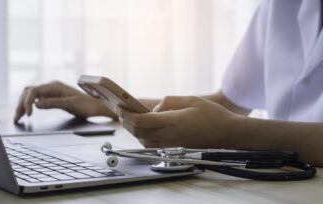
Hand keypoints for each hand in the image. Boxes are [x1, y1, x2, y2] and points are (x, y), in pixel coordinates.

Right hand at [14, 81, 114, 122]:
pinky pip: (36, 99)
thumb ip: (53, 103)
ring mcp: (51, 91)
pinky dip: (29, 106)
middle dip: (21, 104)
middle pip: (29, 92)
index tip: (28, 114)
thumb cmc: (86, 105)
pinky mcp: (52, 97)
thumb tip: (36, 104)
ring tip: (17, 117)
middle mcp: (51, 87)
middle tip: (17, 118)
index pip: (34, 91)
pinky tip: (26, 113)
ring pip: (31, 95)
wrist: (96, 106)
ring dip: (23, 105)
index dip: (28, 102)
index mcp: (55, 86)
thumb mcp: (70, 104)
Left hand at [118, 96, 237, 147]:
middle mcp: (169, 136)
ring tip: (130, 119)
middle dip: (126, 122)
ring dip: (134, 130)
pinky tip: (144, 129)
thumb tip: (155, 109)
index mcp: (172, 122)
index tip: (119, 107)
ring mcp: (171, 144)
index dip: (127, 114)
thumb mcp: (190, 100)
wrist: (227, 133)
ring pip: (144, 141)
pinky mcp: (174, 148)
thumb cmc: (212, 115)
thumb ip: (169, 102)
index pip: (141, 120)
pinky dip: (143, 137)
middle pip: (139, 132)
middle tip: (121, 112)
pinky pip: (153, 145)